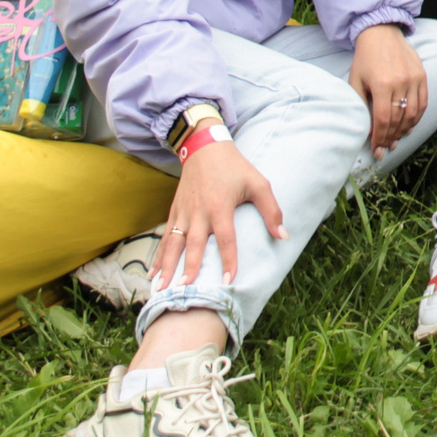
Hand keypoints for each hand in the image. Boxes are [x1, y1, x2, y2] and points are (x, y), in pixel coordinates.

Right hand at [156, 137, 284, 293]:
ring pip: (172, 243)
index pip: (226, 238)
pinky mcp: (174, 211)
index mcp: (220, 206)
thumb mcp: (258, 183)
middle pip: (194, 244)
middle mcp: (199, 212)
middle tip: (185, 289)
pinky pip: (165, 237)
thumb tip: (283, 236)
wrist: (204, 147)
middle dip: (189, 267)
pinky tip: (152, 273)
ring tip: (159, 288)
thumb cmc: (234, 167)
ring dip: (166, 266)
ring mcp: (183, 212)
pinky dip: (158, 256)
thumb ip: (271, 210)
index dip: (228, 260)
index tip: (227, 281)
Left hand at [347, 23, 428, 156]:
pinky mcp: (422, 75)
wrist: (382, 33)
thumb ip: (360, 104)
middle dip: (391, 137)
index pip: (383, 119)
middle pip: (398, 119)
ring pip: (412, 114)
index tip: (377, 150)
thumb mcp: (355, 80)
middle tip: (385, 148)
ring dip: (404, 130)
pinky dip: (417, 117)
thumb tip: (367, 129)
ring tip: (396, 139)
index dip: (380, 138)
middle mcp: (400, 82)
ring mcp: (414, 79)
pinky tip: (408, 126)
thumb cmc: (365, 58)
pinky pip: (423, 102)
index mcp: (381, 84)